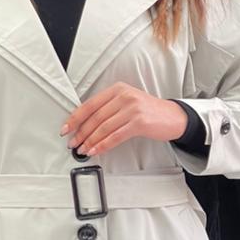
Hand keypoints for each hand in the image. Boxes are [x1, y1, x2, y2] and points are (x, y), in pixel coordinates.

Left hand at [59, 82, 188, 156]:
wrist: (173, 117)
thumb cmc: (149, 112)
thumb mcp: (127, 103)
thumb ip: (108, 109)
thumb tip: (85, 125)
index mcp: (118, 89)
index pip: (90, 104)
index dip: (75, 118)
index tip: (66, 129)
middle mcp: (124, 96)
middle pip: (95, 117)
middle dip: (80, 132)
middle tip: (72, 143)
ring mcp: (132, 108)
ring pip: (103, 127)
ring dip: (90, 141)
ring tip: (82, 150)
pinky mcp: (139, 122)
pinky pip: (115, 136)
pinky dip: (103, 145)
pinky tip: (96, 150)